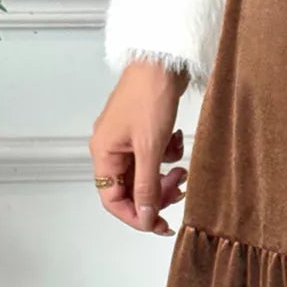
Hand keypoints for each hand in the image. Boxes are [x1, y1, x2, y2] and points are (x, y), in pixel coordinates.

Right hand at [89, 59, 191, 235]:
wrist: (163, 62)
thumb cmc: (149, 96)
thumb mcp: (150, 149)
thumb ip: (147, 187)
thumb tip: (146, 217)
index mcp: (104, 153)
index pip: (112, 200)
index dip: (136, 216)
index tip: (159, 224)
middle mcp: (111, 149)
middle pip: (131, 189)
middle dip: (156, 195)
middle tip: (178, 192)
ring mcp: (127, 140)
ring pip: (145, 175)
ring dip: (165, 177)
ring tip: (182, 169)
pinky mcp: (143, 132)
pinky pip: (154, 157)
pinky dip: (168, 156)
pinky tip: (177, 143)